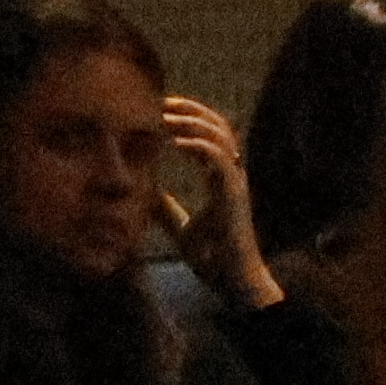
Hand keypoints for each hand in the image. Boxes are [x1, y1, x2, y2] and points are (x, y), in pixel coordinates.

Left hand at [153, 94, 279, 304]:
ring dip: (192, 121)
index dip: (190, 117)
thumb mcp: (182, 229)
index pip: (212, 134)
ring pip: (220, 135)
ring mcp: (237, 182)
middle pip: (218, 125)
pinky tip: (176, 141)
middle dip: (190, 109)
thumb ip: (168, 212)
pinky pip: (219, 158)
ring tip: (165, 116)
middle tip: (161, 102)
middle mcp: (234, 175)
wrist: (233, 282)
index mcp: (223, 179)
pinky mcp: (234, 193)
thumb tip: (148, 198)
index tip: (162, 109)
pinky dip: (198, 144)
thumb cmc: (215, 260)